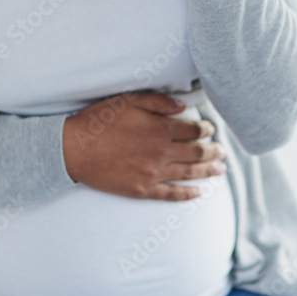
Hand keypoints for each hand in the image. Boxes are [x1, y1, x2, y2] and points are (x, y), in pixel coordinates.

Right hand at [62, 90, 226, 200]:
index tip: (211, 129)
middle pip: (195, 153)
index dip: (205, 129)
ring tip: (220, 169)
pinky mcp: (142, 190)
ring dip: (207, 171)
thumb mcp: (127, 101)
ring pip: (189, 174)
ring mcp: (153, 173)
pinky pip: (172, 194)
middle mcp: (161, 152)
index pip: (191, 130)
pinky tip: (199, 193)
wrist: (74, 149)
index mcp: (159, 129)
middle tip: (222, 151)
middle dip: (212, 151)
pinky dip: (188, 194)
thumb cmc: (98, 121)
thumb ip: (158, 102)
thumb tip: (183, 106)